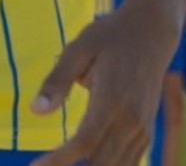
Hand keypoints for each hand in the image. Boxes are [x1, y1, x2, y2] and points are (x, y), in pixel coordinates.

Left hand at [29, 0, 180, 165]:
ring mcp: (142, 129)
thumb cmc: (109, 37)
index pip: (84, 143)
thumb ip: (57, 81)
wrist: (151, 33)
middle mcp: (131, 120)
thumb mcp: (78, 49)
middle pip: (101, 164)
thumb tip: (35, 111)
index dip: (59, 160)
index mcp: (112, 99)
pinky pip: (130, 163)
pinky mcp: (146, 132)